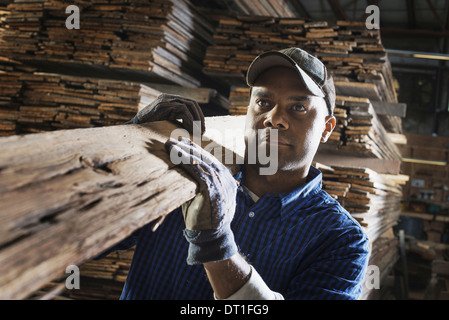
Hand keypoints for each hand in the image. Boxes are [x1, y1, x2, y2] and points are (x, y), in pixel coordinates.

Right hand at [126, 94, 204, 134]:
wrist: (134, 127)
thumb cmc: (150, 128)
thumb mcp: (167, 122)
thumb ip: (179, 121)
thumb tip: (195, 128)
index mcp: (170, 100)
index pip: (190, 103)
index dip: (199, 115)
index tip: (202, 128)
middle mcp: (168, 97)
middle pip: (192, 103)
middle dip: (200, 117)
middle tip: (203, 130)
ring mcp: (165, 100)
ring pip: (189, 105)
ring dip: (196, 119)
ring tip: (198, 131)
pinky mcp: (162, 105)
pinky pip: (182, 109)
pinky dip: (189, 119)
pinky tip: (190, 129)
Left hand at [165, 137, 237, 264]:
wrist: (211, 237)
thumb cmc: (203, 218)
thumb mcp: (203, 196)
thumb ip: (197, 182)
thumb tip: (182, 168)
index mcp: (226, 180)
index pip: (210, 160)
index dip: (196, 150)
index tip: (183, 141)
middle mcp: (226, 179)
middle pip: (205, 158)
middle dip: (188, 147)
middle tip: (173, 139)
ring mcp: (221, 184)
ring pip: (200, 162)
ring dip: (183, 152)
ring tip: (170, 145)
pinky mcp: (212, 190)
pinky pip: (197, 171)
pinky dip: (185, 161)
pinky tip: (176, 155)